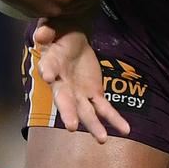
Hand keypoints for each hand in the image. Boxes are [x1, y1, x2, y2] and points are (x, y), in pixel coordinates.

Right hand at [33, 21, 130, 142]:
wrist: (72, 39)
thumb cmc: (59, 34)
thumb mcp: (54, 28)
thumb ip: (48, 31)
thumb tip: (42, 33)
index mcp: (52, 66)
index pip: (48, 67)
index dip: (48, 70)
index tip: (48, 75)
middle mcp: (63, 85)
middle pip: (65, 100)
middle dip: (69, 113)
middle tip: (72, 126)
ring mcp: (79, 93)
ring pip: (86, 111)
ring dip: (94, 125)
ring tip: (102, 139)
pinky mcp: (94, 93)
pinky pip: (104, 109)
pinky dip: (115, 119)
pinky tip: (126, 130)